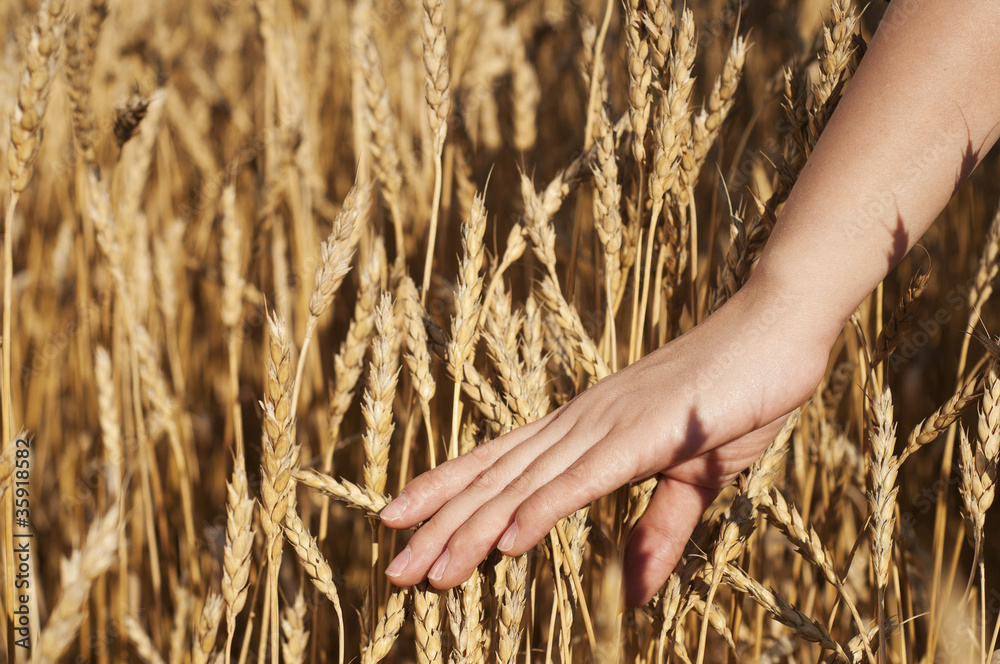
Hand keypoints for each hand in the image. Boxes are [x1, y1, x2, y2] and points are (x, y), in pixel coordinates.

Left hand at [381, 276, 832, 605]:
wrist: (777, 329)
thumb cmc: (737, 396)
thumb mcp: (695, 479)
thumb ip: (658, 531)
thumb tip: (632, 594)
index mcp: (587, 429)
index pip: (502, 464)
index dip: (448, 492)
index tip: (398, 520)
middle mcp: (582, 423)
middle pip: (497, 480)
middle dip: (440, 525)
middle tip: (390, 568)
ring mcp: (609, 425)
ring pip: (526, 486)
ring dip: (472, 529)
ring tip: (422, 570)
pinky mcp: (646, 433)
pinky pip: (583, 479)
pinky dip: (540, 510)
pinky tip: (504, 542)